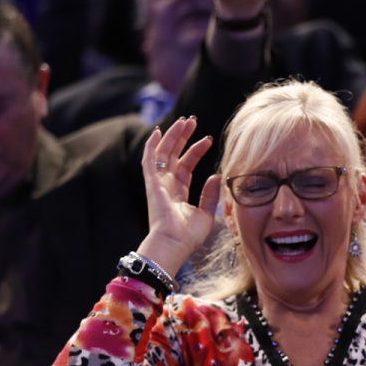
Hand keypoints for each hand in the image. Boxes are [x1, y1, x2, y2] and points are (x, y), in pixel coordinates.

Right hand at [138, 117, 220, 274]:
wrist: (175, 244)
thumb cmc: (188, 237)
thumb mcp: (206, 214)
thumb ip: (210, 195)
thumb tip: (216, 176)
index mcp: (178, 193)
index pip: (186, 166)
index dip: (196, 151)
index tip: (208, 139)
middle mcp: (166, 186)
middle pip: (173, 155)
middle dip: (182, 137)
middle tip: (193, 121)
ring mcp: (157, 184)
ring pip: (163, 153)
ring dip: (172, 136)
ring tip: (184, 121)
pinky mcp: (152, 183)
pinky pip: (149, 160)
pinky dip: (152, 145)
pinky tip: (158, 131)